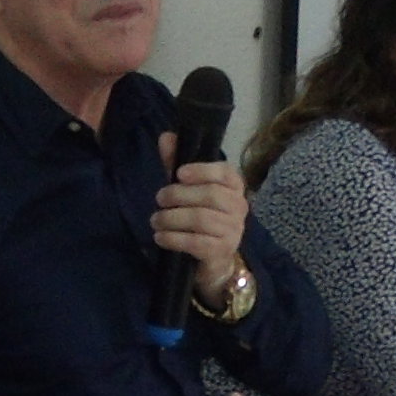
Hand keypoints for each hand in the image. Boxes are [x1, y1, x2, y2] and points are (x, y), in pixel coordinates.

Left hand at [153, 139, 252, 306]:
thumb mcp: (186, 188)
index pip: (225, 173)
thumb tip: (166, 136)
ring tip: (155, 221)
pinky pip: (197, 242)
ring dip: (172, 219)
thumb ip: (176, 163)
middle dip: (179, 195)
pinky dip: (174, 239)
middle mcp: (239, 206)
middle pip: (210, 195)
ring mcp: (234, 230)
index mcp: (234, 186)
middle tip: (159, 199)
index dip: (202, 171)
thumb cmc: (199, 216)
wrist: (212, 259)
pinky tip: (160, 237)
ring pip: (201, 219)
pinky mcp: (222, 251)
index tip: (179, 174)